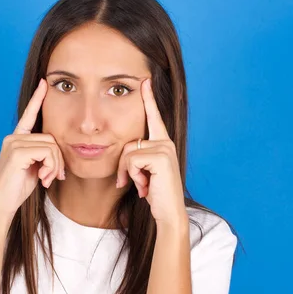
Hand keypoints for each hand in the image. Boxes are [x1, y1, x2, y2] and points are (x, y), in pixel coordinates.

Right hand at [0, 78, 64, 219]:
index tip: (44, 83)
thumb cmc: (18, 189)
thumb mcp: (35, 167)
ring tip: (48, 179)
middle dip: (58, 159)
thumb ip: (43, 154)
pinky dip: (51, 167)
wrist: (2, 205)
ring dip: (56, 165)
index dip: (37, 99)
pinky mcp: (17, 152)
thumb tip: (58, 149)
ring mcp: (13, 143)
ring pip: (51, 145)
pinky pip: (47, 152)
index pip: (29, 115)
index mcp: (16, 139)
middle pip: (51, 138)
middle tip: (55, 177)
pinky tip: (43, 179)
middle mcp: (13, 137)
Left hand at [115, 79, 186, 226]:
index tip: (145, 80)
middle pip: (128, 143)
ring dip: (128, 174)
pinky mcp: (161, 156)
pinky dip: (132, 176)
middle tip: (133, 184)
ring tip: (143, 186)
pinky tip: (145, 187)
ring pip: (128, 153)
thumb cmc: (156, 195)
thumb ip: (138, 158)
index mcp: (163, 144)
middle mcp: (166, 142)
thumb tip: (124, 152)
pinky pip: (131, 161)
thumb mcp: (144, 173)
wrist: (169, 213)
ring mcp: (165, 148)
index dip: (149, 99)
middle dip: (123, 167)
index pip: (154, 118)